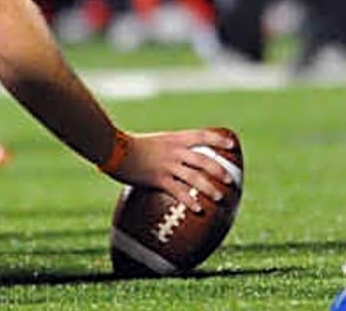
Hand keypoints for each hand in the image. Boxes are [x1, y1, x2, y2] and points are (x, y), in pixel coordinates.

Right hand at [110, 129, 235, 210]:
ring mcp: (167, 165)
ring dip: (210, 188)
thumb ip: (166, 148)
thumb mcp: (153, 141)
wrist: (113, 148)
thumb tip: (175, 158)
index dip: (218, 141)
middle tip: (230, 180)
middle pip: (204, 160)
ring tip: (220, 198)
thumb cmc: (129, 145)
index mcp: (174, 139)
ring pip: (195, 177)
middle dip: (219, 170)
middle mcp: (174, 151)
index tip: (232, 146)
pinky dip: (191, 201)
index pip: (202, 136)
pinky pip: (179, 192)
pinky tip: (198, 209)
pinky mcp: (158, 179)